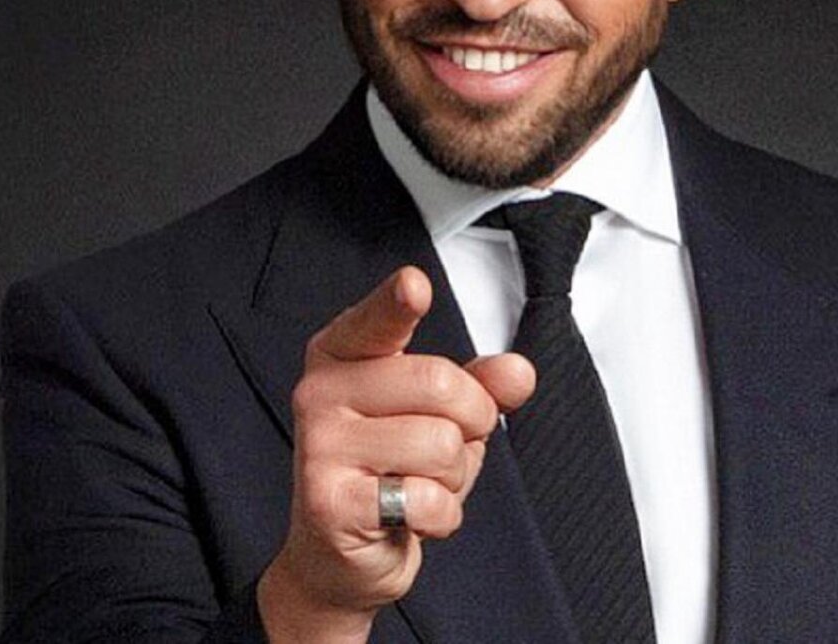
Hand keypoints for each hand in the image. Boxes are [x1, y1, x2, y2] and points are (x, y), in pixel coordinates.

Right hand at [258, 267, 534, 643]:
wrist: (338, 554)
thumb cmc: (390, 467)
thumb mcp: (441, 415)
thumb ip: (481, 384)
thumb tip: (517, 372)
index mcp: (343, 352)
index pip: (378, 319)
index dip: (399, 301)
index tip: (415, 283)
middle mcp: (321, 390)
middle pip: (440, 383)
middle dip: (470, 421)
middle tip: (445, 444)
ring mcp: (319, 446)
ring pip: (441, 444)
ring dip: (454, 476)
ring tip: (419, 482)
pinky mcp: (329, 502)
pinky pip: (426, 499)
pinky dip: (440, 515)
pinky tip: (411, 515)